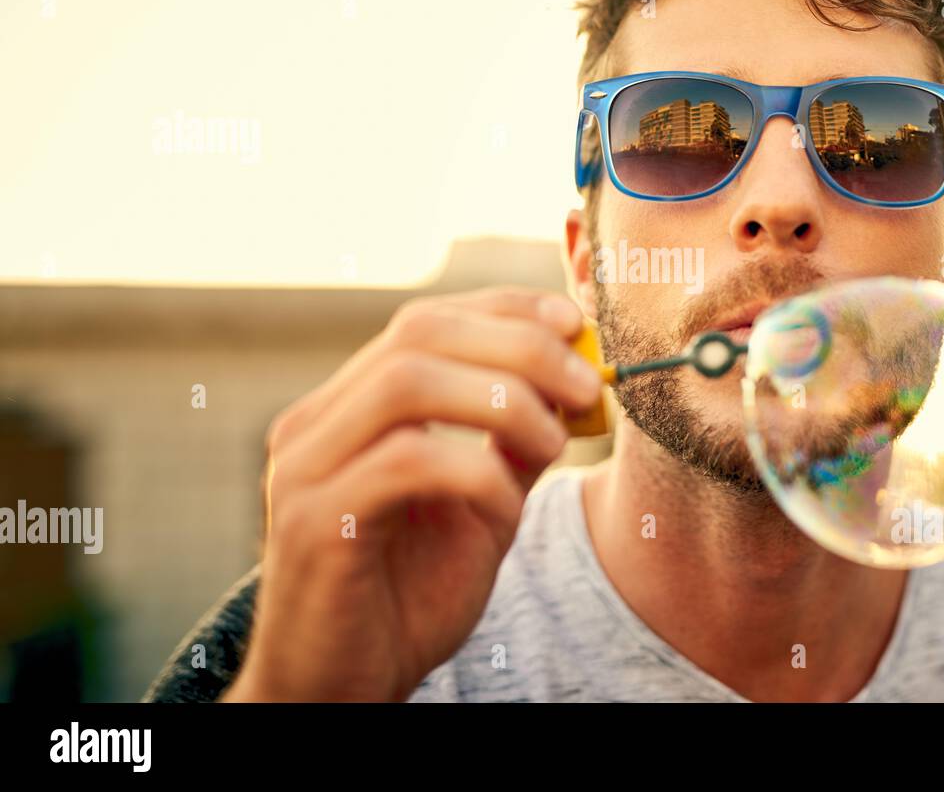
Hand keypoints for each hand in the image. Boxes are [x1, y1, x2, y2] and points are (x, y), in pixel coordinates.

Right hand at [220, 287, 601, 701]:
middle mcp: (314, 425)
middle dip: (517, 346)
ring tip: (552, 444)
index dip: (505, 309)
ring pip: (407, 383)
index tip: (574, 324)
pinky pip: (406, 463)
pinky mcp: (313, 522)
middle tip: (583, 383)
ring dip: (503, 400)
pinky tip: (504, 509)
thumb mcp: (479, 504)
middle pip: (417, 333)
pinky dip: (476, 473)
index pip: (424, 320)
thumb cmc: (407, 598)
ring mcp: (304, 469)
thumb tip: (575, 378)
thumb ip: (513, 441)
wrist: (344, 690)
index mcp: (348, 409)